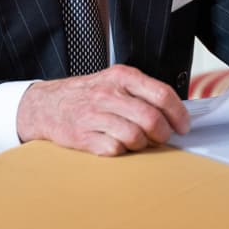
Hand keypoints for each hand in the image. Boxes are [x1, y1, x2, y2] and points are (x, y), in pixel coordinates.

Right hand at [15, 64, 191, 156]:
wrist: (45, 105)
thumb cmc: (86, 95)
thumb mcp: (113, 81)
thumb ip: (142, 92)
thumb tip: (174, 113)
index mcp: (122, 77)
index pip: (162, 94)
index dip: (178, 114)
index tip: (183, 126)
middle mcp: (109, 94)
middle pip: (151, 119)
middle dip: (162, 134)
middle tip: (161, 138)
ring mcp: (95, 115)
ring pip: (136, 137)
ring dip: (142, 144)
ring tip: (137, 141)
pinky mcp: (83, 137)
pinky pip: (116, 150)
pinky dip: (121, 151)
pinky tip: (116, 144)